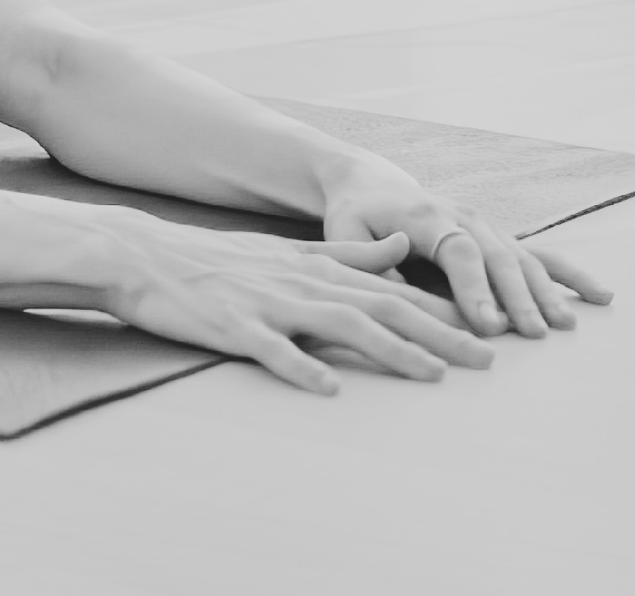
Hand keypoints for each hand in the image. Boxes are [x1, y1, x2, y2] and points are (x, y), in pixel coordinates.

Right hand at [106, 218, 495, 394]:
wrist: (143, 255)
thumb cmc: (217, 261)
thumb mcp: (289, 251)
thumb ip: (349, 253)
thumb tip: (404, 246)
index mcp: (318, 268)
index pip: (395, 289)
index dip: (446, 312)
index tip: (491, 332)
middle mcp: (303, 283)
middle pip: (384, 307)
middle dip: (441, 334)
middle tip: (488, 361)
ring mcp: (268, 304)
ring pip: (342, 326)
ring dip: (393, 350)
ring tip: (433, 375)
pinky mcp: (233, 326)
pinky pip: (272, 350)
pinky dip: (303, 368)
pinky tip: (329, 390)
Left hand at [318, 158, 613, 338]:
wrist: (372, 185)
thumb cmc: (354, 217)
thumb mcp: (344, 233)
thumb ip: (369, 257)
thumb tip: (399, 277)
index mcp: (425, 215)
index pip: (457, 251)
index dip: (474, 287)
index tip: (488, 323)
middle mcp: (464, 216)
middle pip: (498, 257)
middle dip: (517, 297)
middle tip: (533, 334)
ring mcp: (486, 225)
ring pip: (523, 258)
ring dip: (545, 292)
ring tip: (564, 325)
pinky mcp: (498, 237)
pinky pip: (540, 255)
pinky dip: (570, 275)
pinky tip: (601, 296)